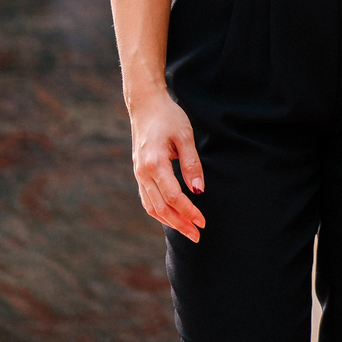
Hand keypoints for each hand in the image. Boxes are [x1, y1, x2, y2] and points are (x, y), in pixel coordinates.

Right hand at [129, 89, 205, 241]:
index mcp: (154, 163)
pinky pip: (147, 199)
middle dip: (180, 224)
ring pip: (151, 206)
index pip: (173, 197)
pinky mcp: (139, 173)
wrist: (145, 105)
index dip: (188, 211)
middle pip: (160, 207)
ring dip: (169, 221)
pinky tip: (171, 217)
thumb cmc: (168, 118)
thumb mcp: (185, 136)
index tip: (202, 222)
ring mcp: (138, 174)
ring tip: (187, 230)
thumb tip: (199, 190)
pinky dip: (159, 211)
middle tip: (197, 235)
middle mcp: (143, 172)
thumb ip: (192, 164)